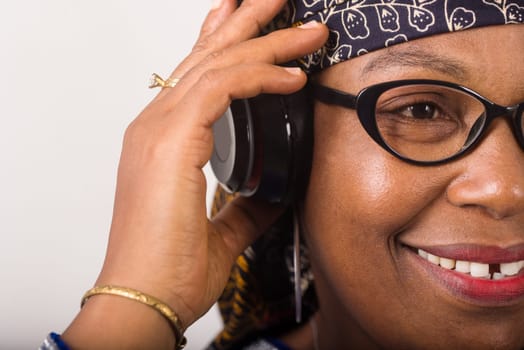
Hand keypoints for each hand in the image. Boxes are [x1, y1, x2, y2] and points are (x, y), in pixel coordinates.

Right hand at [64, 0, 326, 346]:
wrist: (144, 300)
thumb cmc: (167, 267)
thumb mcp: (220, 230)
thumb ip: (244, 206)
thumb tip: (273, 192)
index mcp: (162, 141)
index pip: (195, 77)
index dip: (222, 43)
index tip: (247, 23)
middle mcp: (155, 125)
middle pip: (206, 56)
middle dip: (245, 22)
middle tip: (278, 0)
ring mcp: (159, 130)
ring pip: (217, 64)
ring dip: (264, 41)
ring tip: (306, 28)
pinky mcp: (171, 142)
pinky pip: (221, 89)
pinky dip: (259, 77)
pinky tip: (292, 76)